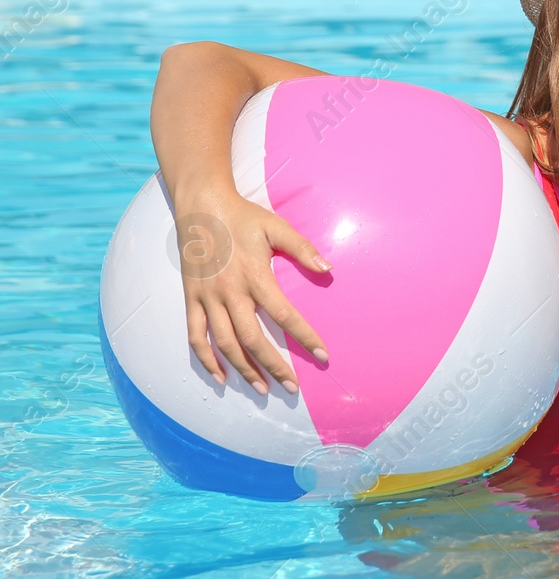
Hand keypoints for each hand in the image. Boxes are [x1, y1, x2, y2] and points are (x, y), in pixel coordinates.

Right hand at [176, 190, 331, 394]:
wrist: (201, 207)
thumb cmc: (244, 217)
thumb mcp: (277, 228)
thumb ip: (303, 249)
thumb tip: (329, 270)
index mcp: (255, 276)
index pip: (285, 315)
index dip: (305, 337)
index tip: (323, 355)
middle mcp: (230, 292)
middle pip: (253, 339)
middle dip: (274, 366)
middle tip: (292, 387)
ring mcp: (208, 298)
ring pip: (225, 344)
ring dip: (244, 369)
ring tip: (262, 388)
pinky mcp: (191, 300)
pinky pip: (196, 337)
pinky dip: (206, 360)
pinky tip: (221, 376)